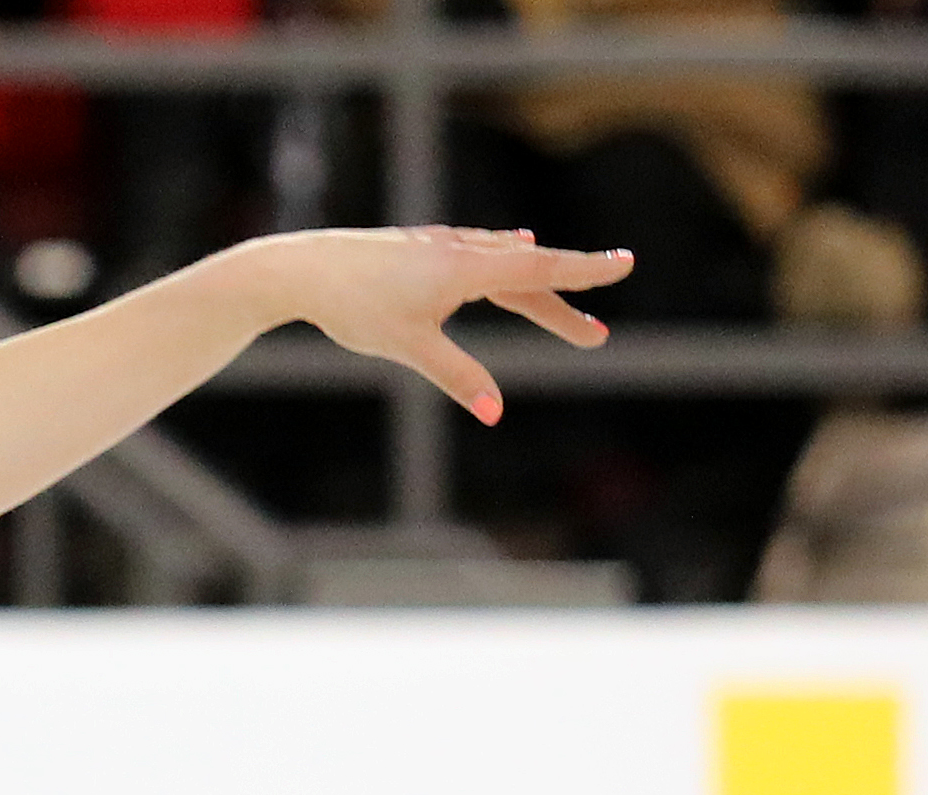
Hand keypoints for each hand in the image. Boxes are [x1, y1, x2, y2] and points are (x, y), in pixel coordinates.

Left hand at [254, 225, 630, 428]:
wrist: (302, 270)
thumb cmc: (355, 306)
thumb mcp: (409, 347)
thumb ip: (456, 376)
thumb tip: (494, 413)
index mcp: (466, 269)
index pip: (539, 271)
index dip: (584, 272)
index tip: (625, 263)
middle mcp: (460, 250)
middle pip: (525, 278)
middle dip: (561, 308)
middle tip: (597, 337)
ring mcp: (440, 247)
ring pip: (501, 266)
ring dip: (533, 286)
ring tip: (562, 298)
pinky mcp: (420, 249)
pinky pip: (478, 254)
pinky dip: (503, 260)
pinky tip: (509, 247)